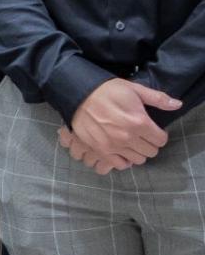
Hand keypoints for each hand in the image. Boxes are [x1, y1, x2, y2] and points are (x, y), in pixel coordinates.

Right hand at [63, 78, 179, 171]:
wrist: (78, 94)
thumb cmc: (107, 90)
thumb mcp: (134, 89)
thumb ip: (157, 98)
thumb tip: (177, 105)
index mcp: (139, 122)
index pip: (161, 140)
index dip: (159, 134)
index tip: (152, 129)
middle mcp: (128, 137)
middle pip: (151, 152)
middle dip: (149, 144)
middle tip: (141, 136)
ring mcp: (114, 146)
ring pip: (138, 160)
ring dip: (137, 152)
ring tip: (130, 143)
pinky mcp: (101, 150)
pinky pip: (120, 165)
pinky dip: (123, 160)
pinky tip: (120, 151)